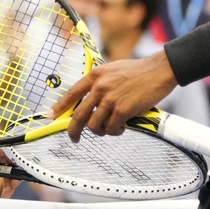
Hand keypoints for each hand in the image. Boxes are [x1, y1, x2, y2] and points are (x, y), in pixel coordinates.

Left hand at [49, 51, 177, 141]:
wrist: (158, 70)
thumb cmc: (138, 71)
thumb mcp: (113, 70)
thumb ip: (100, 83)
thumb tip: (90, 102)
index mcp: (95, 76)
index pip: (71, 94)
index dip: (59, 107)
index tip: (51, 116)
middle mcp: (99, 87)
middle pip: (78, 115)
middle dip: (73, 131)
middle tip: (75, 139)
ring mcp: (109, 99)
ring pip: (94, 126)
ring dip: (102, 131)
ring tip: (111, 127)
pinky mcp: (122, 110)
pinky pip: (111, 129)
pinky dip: (115, 131)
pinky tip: (123, 126)